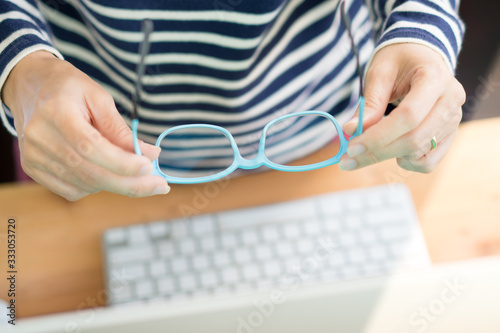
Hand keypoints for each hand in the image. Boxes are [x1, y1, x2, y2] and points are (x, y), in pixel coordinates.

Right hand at [2, 51, 169, 200]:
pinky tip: (106, 171)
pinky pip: (73, 191)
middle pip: (90, 173)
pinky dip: (96, 186)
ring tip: (135, 172)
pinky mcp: (33, 170)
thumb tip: (151, 155)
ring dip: (117, 184)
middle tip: (160, 185)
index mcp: (57, 113)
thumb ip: (121, 129)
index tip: (150, 166)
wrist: (29, 86)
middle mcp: (40, 138)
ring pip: (85, 185)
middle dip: (130, 184)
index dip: (122, 162)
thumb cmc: (69, 89)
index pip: (91, 147)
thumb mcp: (99, 97)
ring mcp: (33, 157)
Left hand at [340, 43, 465, 172]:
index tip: (351, 148)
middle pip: (414, 140)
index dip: (378, 137)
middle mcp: (451, 101)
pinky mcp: (450, 135)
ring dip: (389, 157)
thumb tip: (351, 131)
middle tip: (347, 160)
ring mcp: (454, 120)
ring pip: (421, 155)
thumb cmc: (399, 59)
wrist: (422, 55)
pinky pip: (428, 162)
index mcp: (435, 78)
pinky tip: (391, 148)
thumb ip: (369, 103)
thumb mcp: (379, 72)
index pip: (408, 117)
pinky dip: (406, 162)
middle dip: (376, 153)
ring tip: (370, 146)